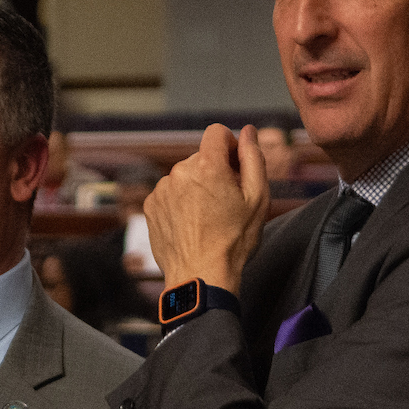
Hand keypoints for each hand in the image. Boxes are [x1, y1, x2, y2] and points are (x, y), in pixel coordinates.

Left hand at [144, 125, 268, 293]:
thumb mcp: (258, 198)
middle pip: (201, 157)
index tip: (236, 169)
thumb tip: (248, 131)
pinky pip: (170, 193)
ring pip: (185, 176)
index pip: (217, 133)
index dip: (231, 147)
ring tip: (207, 218)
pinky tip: (192, 224)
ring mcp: (161, 189)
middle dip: (215, 172)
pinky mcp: (150, 205)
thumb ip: (253, 158)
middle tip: (226, 203)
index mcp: (208, 165)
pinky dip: (180, 203)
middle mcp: (179, 171)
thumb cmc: (233, 241)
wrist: (201, 277)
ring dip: (196, 188)